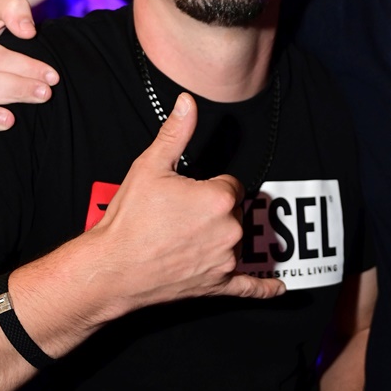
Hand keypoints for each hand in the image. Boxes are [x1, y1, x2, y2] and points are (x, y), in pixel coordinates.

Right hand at [96, 93, 284, 305]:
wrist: (111, 268)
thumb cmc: (129, 220)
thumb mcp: (150, 167)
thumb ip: (176, 133)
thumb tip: (187, 102)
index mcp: (219, 199)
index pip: (231, 185)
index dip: (208, 187)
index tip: (186, 194)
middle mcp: (230, 231)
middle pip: (234, 212)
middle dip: (213, 212)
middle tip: (179, 217)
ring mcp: (226, 260)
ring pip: (235, 240)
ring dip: (220, 237)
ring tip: (183, 239)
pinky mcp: (218, 285)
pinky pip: (250, 286)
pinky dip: (264, 288)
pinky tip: (278, 288)